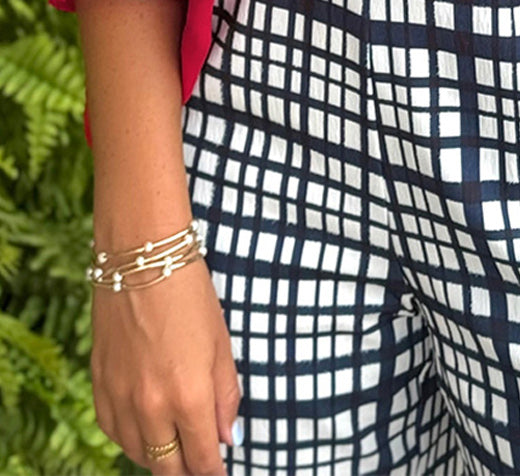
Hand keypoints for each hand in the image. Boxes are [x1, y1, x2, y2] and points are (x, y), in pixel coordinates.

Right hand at [91, 251, 240, 474]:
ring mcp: (120, 398)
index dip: (212, 472)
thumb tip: (226, 437)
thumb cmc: (190, 294)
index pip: (201, 458)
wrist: (142, 258)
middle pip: (167, 466)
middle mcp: (152, 405)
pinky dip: (131, 438)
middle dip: (186, 471)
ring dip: (159, 456)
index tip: (219, 473)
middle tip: (199, 464)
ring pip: (138, 453)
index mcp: (189, 394)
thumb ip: (225, 396)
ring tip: (175, 447)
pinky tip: (145, 429)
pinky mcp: (99, 386)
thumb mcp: (221, 343)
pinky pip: (113, 432)